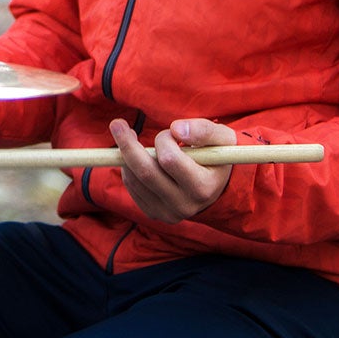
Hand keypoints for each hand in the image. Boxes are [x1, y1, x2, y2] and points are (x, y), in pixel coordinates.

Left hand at [111, 117, 236, 223]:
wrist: (216, 186)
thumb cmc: (216, 155)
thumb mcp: (221, 138)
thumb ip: (203, 130)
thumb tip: (175, 129)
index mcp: (203, 187)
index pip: (170, 160)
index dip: (163, 140)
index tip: (169, 131)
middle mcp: (184, 205)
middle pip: (146, 173)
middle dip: (128, 145)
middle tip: (117, 124)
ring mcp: (167, 213)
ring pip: (135, 180)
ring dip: (126, 154)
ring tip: (130, 137)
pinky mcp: (154, 213)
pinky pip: (132, 188)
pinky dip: (128, 168)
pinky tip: (136, 157)